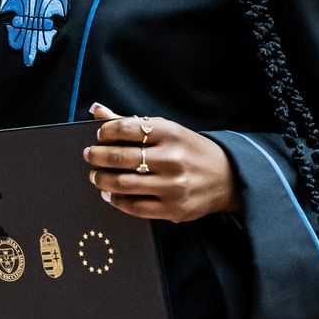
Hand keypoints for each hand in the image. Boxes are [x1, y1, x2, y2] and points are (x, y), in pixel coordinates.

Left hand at [82, 103, 238, 222]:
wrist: (228, 178)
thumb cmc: (190, 150)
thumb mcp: (168, 130)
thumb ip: (131, 122)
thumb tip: (96, 109)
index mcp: (171, 133)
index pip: (126, 128)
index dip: (105, 132)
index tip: (99, 136)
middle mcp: (172, 158)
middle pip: (121, 157)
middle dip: (98, 156)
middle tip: (90, 156)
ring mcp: (173, 186)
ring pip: (124, 184)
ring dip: (102, 179)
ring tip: (95, 176)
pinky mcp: (173, 209)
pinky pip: (135, 207)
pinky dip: (117, 201)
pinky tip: (110, 194)